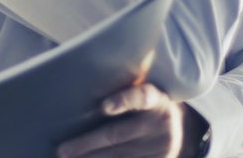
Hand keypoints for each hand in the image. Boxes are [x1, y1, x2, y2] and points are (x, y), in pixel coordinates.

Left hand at [56, 84, 187, 157]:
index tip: (104, 106)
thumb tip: (83, 92)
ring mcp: (162, 146)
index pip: (140, 97)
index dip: (123, 101)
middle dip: (88, 144)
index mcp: (155, 98)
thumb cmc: (146, 105)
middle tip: (63, 150)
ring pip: (121, 155)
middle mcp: (160, 122)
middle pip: (119, 134)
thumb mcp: (142, 90)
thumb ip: (123, 90)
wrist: (180, 128)